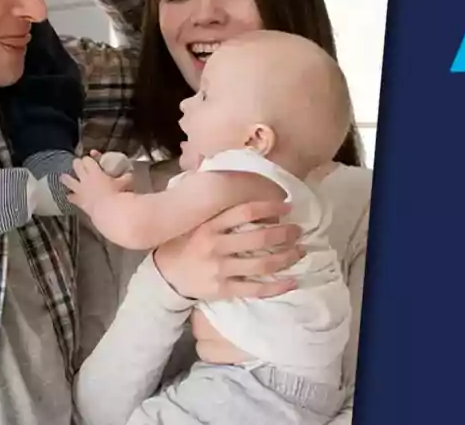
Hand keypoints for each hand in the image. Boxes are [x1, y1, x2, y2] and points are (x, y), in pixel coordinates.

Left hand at [61, 156, 132, 216]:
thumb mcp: (126, 181)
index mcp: (94, 171)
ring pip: (69, 181)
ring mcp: (80, 190)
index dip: (88, 158)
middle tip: (77, 162)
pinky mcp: (80, 201)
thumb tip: (129, 173)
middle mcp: (85, 178)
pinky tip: (69, 197)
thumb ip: (126, 176)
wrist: (107, 210)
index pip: (88, 159)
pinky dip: (71, 197)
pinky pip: (72, 198)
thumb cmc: (116, 194)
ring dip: (66, 179)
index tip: (90, 156)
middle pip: (77, 167)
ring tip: (62, 177)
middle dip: (77, 164)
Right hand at [152, 200, 304, 301]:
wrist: (164, 275)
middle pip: (259, 238)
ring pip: (261, 264)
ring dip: (286, 257)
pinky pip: (254, 289)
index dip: (270, 206)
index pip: (245, 211)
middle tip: (299, 230)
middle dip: (285, 234)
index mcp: (209, 225)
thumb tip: (230, 175)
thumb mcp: (192, 218)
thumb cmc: (184, 241)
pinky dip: (276, 286)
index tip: (288, 205)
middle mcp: (215, 246)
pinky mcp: (222, 289)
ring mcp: (219, 269)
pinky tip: (292, 281)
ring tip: (300, 251)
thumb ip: (213, 203)